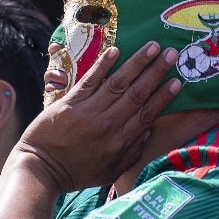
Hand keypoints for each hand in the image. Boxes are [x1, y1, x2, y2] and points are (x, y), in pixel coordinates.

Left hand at [15, 42, 180, 193]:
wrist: (40, 169)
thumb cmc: (76, 172)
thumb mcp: (109, 172)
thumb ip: (131, 154)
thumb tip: (149, 131)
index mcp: (120, 142)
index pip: (147, 114)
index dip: (163, 96)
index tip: (178, 81)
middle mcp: (108, 124)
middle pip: (137, 93)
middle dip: (156, 72)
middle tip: (172, 53)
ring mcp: (89, 111)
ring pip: (118, 83)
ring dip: (137, 63)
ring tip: (152, 46)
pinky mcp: (70, 102)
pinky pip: (90, 80)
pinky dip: (103, 65)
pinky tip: (116, 50)